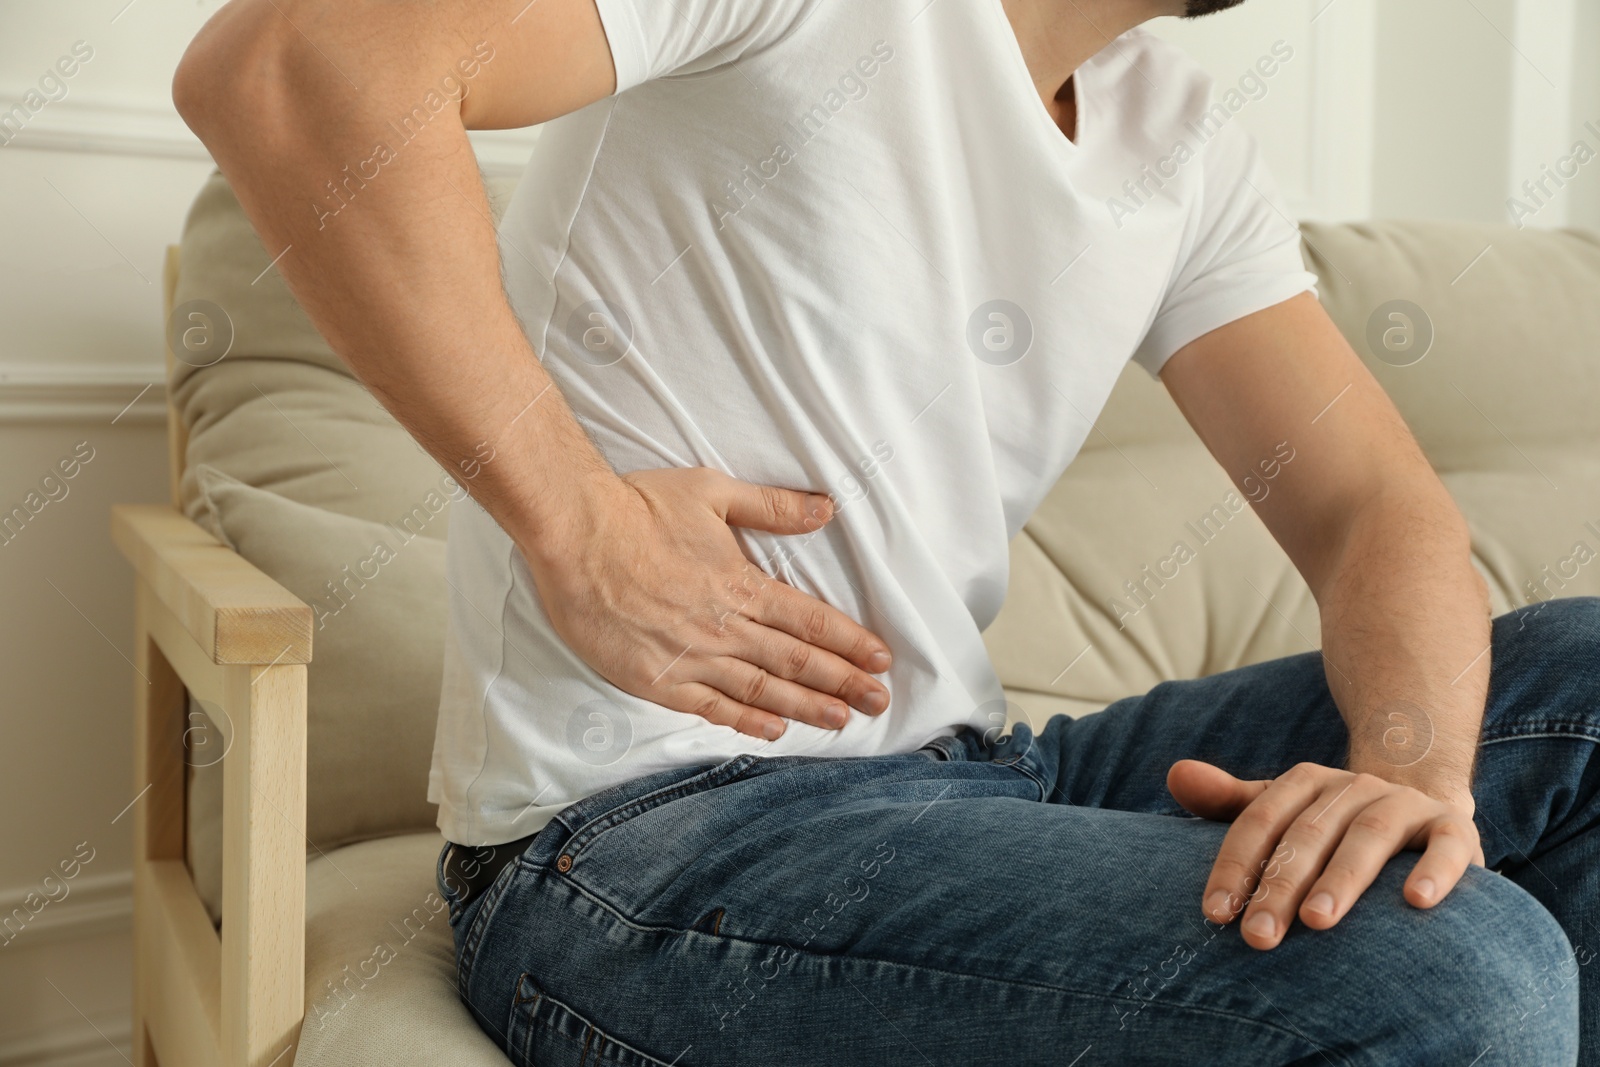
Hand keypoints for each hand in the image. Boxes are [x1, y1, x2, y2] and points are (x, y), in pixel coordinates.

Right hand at [521, 466, 891, 740]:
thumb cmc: (638, 507)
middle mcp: (723, 626)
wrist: (574, 533)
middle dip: (843, 682)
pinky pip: (710, 707)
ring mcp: (690, 656)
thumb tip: (825, 509)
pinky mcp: (656, 678)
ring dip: (806, 706)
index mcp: (741, 583)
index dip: (850, 642)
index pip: (810, 621)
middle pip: (796, 661)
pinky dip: (746, 720)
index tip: (881, 659)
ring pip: (761, 690)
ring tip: (842, 721)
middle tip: (879, 701)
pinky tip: (774, 729)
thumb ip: (773, 507)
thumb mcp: (713, 491)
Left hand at [1168, 759, 1482, 949]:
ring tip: (1317, 922)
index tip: (1215, 913)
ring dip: (1342, 879)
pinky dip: (1435, 870)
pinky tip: (1417, 902)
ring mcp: (1403, 804)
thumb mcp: (1282, 810)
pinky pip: (1446, 845)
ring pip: (1368, 837)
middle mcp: (1352, 787)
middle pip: (1308, 834)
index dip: (1235, 866)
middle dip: (1279, 886)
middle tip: (1258, 936)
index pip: (1260, 821)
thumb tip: (1175, 775)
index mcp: (1305, 784)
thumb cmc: (1333, 825)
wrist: (1421, 806)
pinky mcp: (1452, 827)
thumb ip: (1229, 801)